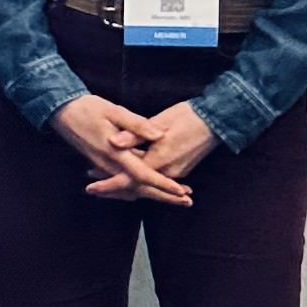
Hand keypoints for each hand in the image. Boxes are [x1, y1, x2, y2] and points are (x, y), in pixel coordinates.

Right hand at [48, 92, 191, 206]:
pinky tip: (149, 187)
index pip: (142, 174)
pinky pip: (122, 183)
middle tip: (187, 200)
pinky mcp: (101, 164)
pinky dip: (138, 188)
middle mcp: (109, 164)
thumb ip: (137, 124)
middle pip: (139, 188)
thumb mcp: (114, 111)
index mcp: (114, 152)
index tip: (181, 191)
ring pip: (130, 188)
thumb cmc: (87, 108)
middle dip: (164, 196)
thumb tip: (160, 135)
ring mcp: (103, 166)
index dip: (162, 184)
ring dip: (153, 193)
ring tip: (176, 196)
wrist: (60, 111)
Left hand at [84, 100, 216, 200]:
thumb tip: (112, 142)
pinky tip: (127, 178)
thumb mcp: (159, 120)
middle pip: (135, 188)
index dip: (108, 184)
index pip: (128, 180)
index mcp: (160, 160)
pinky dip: (139, 182)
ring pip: (144, 187)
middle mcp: (168, 172)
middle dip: (113, 190)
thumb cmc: (187, 117)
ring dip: (125, 187)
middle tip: (91, 188)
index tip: (90, 186)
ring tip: (103, 183)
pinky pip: (154, 182)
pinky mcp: (179, 170)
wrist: (216, 120)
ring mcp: (175, 173)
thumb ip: (134, 133)